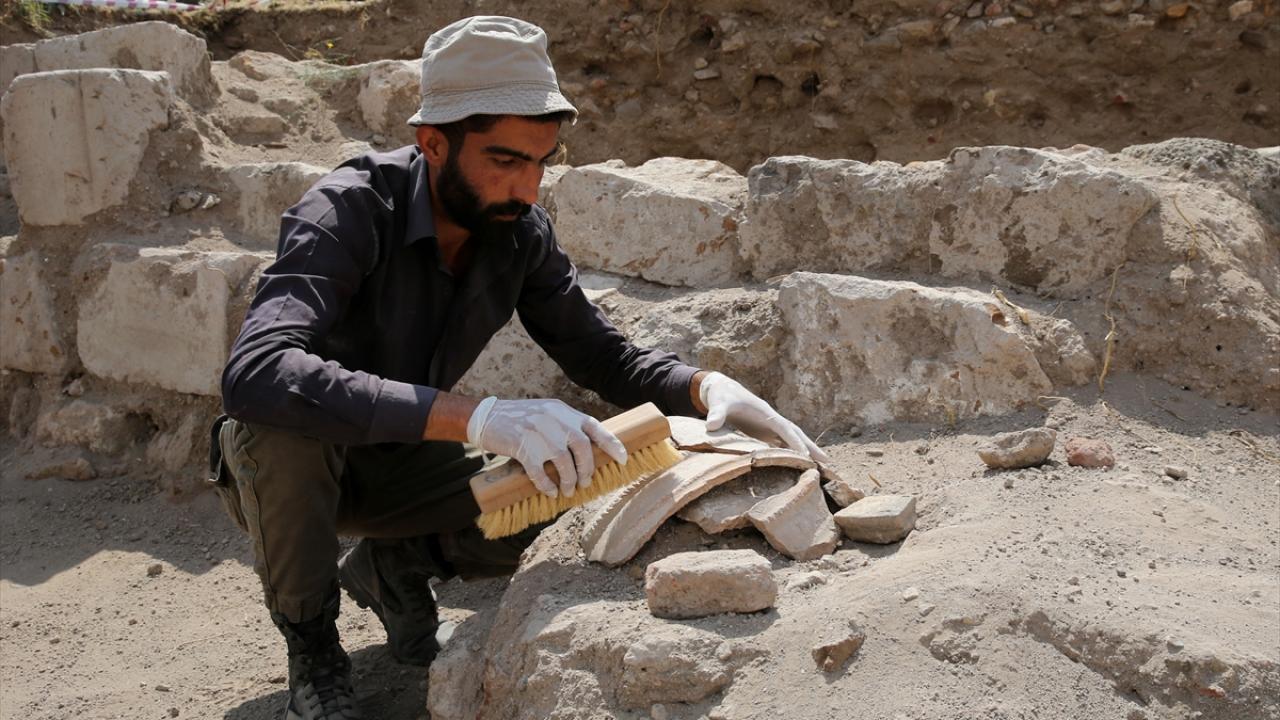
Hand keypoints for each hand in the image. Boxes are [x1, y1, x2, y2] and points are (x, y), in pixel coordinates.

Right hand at [467, 397, 627, 498]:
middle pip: (582, 449)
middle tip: (585, 483)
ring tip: (567, 490)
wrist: (488, 416)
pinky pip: (540, 473)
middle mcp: (555, 420)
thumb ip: (566, 425)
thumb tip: (587, 448)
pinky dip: (548, 486)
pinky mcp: (522, 448)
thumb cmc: (520, 418)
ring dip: (568, 481)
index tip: (623, 459)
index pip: (595, 428)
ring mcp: (539, 434)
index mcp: (564, 412)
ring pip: (564, 463)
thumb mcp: (548, 413)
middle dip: (587, 469)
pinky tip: (551, 492)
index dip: (612, 444)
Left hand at [700, 372, 831, 463]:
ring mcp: (769, 428)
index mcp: (766, 413)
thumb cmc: (722, 395)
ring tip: (821, 467)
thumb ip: (716, 414)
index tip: (806, 456)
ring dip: (806, 453)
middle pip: (796, 434)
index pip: (785, 429)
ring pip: (792, 441)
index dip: (795, 442)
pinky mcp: (763, 434)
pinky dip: (791, 454)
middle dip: (811, 448)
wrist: (721, 390)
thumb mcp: (718, 403)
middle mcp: (771, 421)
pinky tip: (797, 467)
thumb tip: (711, 426)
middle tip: (827, 462)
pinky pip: (781, 445)